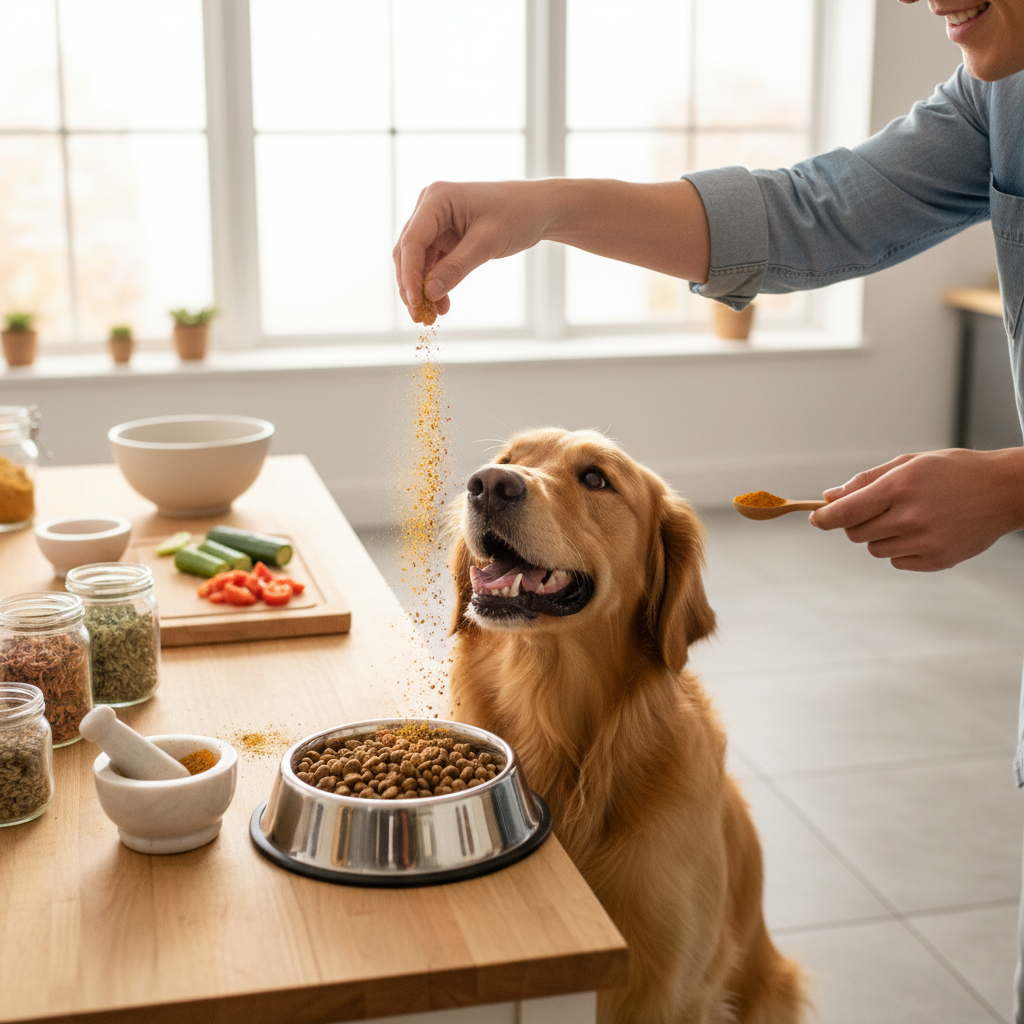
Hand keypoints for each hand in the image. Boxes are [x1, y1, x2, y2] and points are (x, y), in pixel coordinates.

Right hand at [393, 180, 551, 321]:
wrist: (537, 209)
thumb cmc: (516, 215)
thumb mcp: (486, 243)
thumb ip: (456, 268)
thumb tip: (429, 293)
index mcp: (436, 198)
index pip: (412, 240)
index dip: (409, 274)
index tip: (415, 302)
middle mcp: (429, 207)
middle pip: (408, 252)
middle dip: (412, 285)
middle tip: (419, 316)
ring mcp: (436, 222)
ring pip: (418, 262)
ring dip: (423, 289)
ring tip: (431, 317)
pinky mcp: (444, 236)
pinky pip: (433, 264)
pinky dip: (436, 284)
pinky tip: (442, 305)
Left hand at [808, 447, 1023, 570]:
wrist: (1003, 490)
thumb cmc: (953, 471)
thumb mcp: (908, 464)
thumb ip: (866, 481)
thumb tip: (830, 497)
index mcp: (898, 489)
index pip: (844, 512)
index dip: (824, 518)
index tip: (816, 518)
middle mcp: (909, 518)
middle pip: (855, 534)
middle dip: (855, 523)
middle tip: (875, 510)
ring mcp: (924, 542)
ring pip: (874, 549)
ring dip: (878, 536)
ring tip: (904, 518)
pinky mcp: (937, 561)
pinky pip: (897, 562)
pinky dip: (900, 550)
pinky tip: (921, 532)